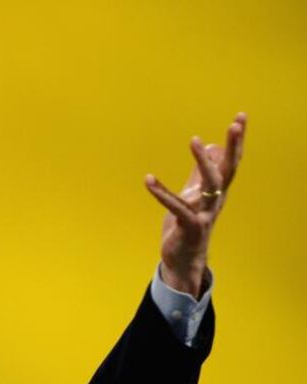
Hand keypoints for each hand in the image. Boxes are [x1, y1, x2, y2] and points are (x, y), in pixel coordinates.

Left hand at [144, 112, 246, 297]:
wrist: (182, 258)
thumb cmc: (187, 226)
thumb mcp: (193, 195)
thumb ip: (199, 173)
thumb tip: (210, 147)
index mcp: (216, 192)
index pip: (230, 162)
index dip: (236, 141)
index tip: (241, 118)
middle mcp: (215, 201)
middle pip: (228, 169)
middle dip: (233, 146)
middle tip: (235, 124)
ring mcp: (204, 213)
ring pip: (209, 185)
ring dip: (203, 162)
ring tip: (195, 139)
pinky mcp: (188, 226)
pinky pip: (176, 206)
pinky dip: (162, 192)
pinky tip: (149, 179)